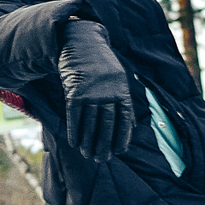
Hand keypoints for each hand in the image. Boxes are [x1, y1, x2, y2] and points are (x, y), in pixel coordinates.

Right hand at [56, 19, 133, 161]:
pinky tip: (74, 142)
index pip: (124, 119)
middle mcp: (107, 92)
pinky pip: (75, 115)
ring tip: (87, 154)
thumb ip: (122, 101)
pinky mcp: (74, 92)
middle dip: (104, 144)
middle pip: (107, 124)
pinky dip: (74, 130)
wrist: (82, 45)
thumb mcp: (117, 79)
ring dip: (88, 141)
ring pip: (90, 123)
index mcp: (121, 90)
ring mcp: (90, 92)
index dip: (123, 137)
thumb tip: (131, 127)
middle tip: (101, 159)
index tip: (120, 151)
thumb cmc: (101, 66)